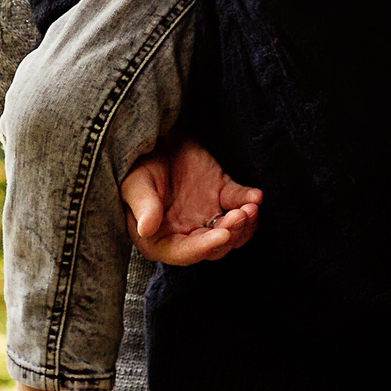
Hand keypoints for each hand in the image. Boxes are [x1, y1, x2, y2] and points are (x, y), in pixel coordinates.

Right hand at [121, 137, 262, 265]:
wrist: (153, 137)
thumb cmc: (136, 166)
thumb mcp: (135, 184)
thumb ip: (143, 206)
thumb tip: (146, 229)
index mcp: (160, 239)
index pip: (185, 252)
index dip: (205, 248)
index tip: (223, 236)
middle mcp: (186, 232)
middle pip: (214, 246)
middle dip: (230, 234)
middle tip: (240, 216)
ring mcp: (206, 215)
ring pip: (232, 230)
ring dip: (245, 224)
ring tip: (250, 208)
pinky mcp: (220, 194)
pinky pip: (237, 201)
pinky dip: (248, 199)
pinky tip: (256, 195)